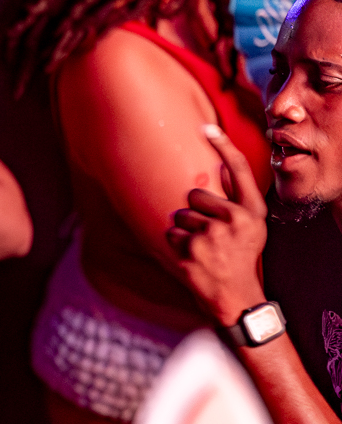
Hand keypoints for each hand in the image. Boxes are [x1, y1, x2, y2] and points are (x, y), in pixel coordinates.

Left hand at [166, 124, 268, 324]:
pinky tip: (192, 257)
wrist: (235, 295)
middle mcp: (235, 220)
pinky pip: (170, 234)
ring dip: (184, 230)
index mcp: (252, 211)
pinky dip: (176, 245)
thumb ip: (236, 198)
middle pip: (195, 194)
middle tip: (209, 234)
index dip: (224, 146)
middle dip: (194, 211)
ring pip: (179, 215)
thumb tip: (219, 168)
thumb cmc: (240, 255)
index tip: (207, 127)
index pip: (239, 170)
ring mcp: (213, 235)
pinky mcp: (192, 250)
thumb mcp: (250, 227)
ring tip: (202, 247)